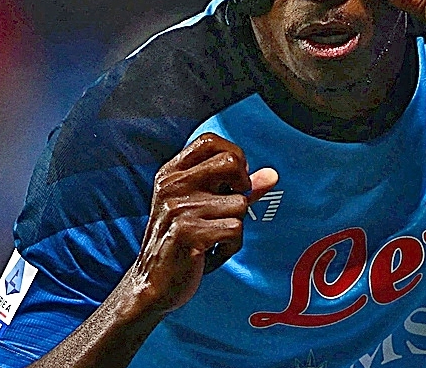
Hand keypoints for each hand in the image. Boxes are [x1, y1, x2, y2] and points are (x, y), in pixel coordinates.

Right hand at [123, 133, 277, 314]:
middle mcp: (172, 185)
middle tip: (230, 207)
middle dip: (242, 185)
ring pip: (239, 203)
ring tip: (214, 238)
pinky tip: (214, 251)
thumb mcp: (205, 207)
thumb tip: (272, 175)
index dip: (233, 155)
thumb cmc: (183, 242)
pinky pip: (235, 229)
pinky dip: (232, 245)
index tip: (234, 180)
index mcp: (172, 173)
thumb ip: (238, 187)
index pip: (210, 141)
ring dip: (236, 226)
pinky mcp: (185, 233)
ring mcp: (177, 208)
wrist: (153, 285)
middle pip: (230, 161)